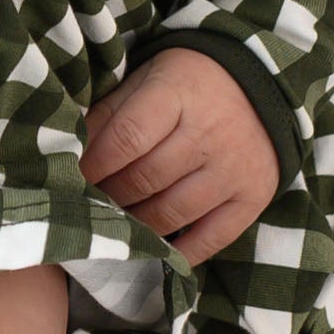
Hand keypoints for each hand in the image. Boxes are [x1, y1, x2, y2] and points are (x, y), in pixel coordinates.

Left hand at [80, 46, 282, 263]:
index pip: (128, 137)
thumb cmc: (189, 84)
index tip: (73, 178)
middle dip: (111, 195)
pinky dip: (180, 253)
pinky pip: (212, 237)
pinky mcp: (253, 198)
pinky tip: (155, 252)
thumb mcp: (147, 80)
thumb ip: (110, 114)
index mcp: (178, 94)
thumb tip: (70, 151)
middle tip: (91, 203)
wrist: (263, 87)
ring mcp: (234, 169)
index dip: (95, 164)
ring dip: (136, 224)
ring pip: (172, 211)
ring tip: (117, 221)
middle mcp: (210, 133)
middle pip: (146, 178)